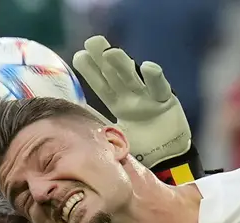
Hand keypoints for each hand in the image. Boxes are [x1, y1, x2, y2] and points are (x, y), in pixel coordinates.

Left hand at [72, 35, 191, 167]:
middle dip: (103, 58)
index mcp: (117, 105)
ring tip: (111, 52)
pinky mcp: (166, 101)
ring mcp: (148, 97)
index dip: (91, 71)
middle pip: (115, 75)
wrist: (167, 163)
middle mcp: (131, 97)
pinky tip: (147, 67)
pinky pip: (159, 88)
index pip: (101, 85)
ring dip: (123, 64)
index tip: (80, 55)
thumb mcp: (114, 139)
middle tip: (92, 42)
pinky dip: (154, 78)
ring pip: (133, 78)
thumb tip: (73, 117)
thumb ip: (99, 128)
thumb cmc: (140, 151)